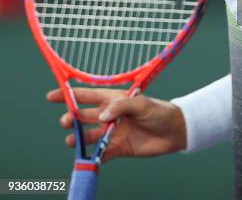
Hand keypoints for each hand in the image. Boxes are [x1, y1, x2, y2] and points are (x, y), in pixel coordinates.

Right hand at [47, 88, 186, 162]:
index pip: (88, 95)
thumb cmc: (160, 111)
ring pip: (89, 136)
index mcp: (114, 100)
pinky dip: (92, 157)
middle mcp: (110, 116)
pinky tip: (87, 158)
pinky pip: (101, 154)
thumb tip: (101, 116)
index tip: (52, 96)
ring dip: (78, 138)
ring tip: (72, 140)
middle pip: (84, 116)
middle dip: (71, 118)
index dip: (69, 95)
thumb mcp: (142, 103)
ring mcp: (113, 133)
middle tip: (66, 121)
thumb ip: (121, 107)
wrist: (176, 131)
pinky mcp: (119, 149)